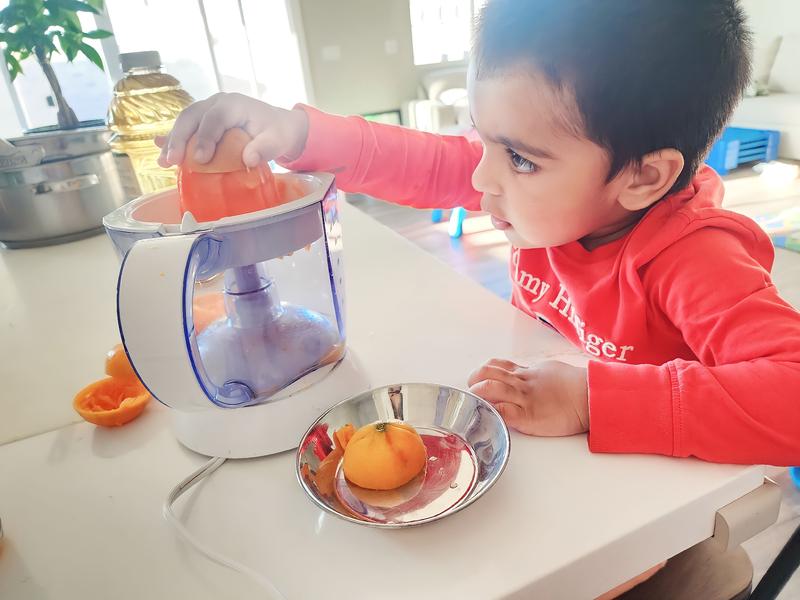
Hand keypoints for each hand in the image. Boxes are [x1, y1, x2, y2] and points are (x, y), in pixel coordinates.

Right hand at [155, 92, 308, 168]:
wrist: (277, 126)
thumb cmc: (277, 132)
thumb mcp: (278, 140)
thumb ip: (265, 148)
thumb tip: (249, 160)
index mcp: (234, 104)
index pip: (215, 118)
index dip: (206, 137)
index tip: (201, 159)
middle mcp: (216, 103)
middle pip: (192, 116)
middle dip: (180, 138)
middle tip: (173, 160)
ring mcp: (207, 110)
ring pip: (184, 122)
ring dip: (171, 142)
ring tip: (163, 162)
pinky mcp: (202, 122)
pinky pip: (185, 129)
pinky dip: (172, 141)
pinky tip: (160, 154)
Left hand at [468, 359, 588, 436]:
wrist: (589, 395)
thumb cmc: (574, 385)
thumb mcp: (550, 370)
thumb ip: (535, 373)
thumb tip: (528, 373)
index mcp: (526, 372)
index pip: (497, 365)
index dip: (483, 371)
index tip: (478, 378)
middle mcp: (521, 382)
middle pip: (488, 373)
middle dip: (474, 380)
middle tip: (471, 390)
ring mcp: (523, 398)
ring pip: (490, 388)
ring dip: (477, 394)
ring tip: (472, 401)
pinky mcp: (527, 416)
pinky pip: (502, 411)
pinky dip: (490, 412)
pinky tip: (484, 415)